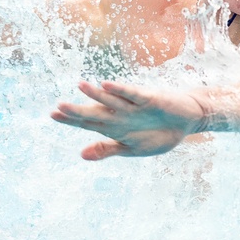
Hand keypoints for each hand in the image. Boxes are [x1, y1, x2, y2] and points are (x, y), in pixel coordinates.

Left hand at [51, 81, 207, 160]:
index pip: (88, 123)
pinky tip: (106, 85)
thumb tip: (81, 155)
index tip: (52, 115)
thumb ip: (107, 150)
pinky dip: (121, 90)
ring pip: (111, 100)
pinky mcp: (149, 98)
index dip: (71, 119)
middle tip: (58, 107)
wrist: (187, 121)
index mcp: (114, 126)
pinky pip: (132, 93)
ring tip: (79, 85)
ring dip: (96, 94)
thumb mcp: (132, 148)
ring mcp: (133, 105)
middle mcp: (120, 113)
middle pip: (95, 112)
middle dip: (78, 111)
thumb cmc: (158, 134)